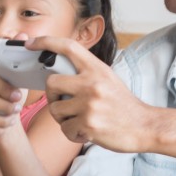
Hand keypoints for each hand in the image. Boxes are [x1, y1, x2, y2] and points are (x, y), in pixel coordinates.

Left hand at [29, 35, 151, 151]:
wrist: (145, 126)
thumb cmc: (123, 105)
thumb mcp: (108, 80)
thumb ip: (86, 74)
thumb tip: (59, 73)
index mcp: (97, 69)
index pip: (68, 47)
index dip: (46, 42)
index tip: (30, 44)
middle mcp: (92, 83)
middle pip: (51, 83)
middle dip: (50, 95)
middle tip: (60, 102)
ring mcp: (89, 104)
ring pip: (55, 110)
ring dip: (63, 119)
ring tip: (79, 120)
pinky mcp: (88, 124)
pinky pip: (65, 129)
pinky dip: (73, 134)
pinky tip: (86, 132)